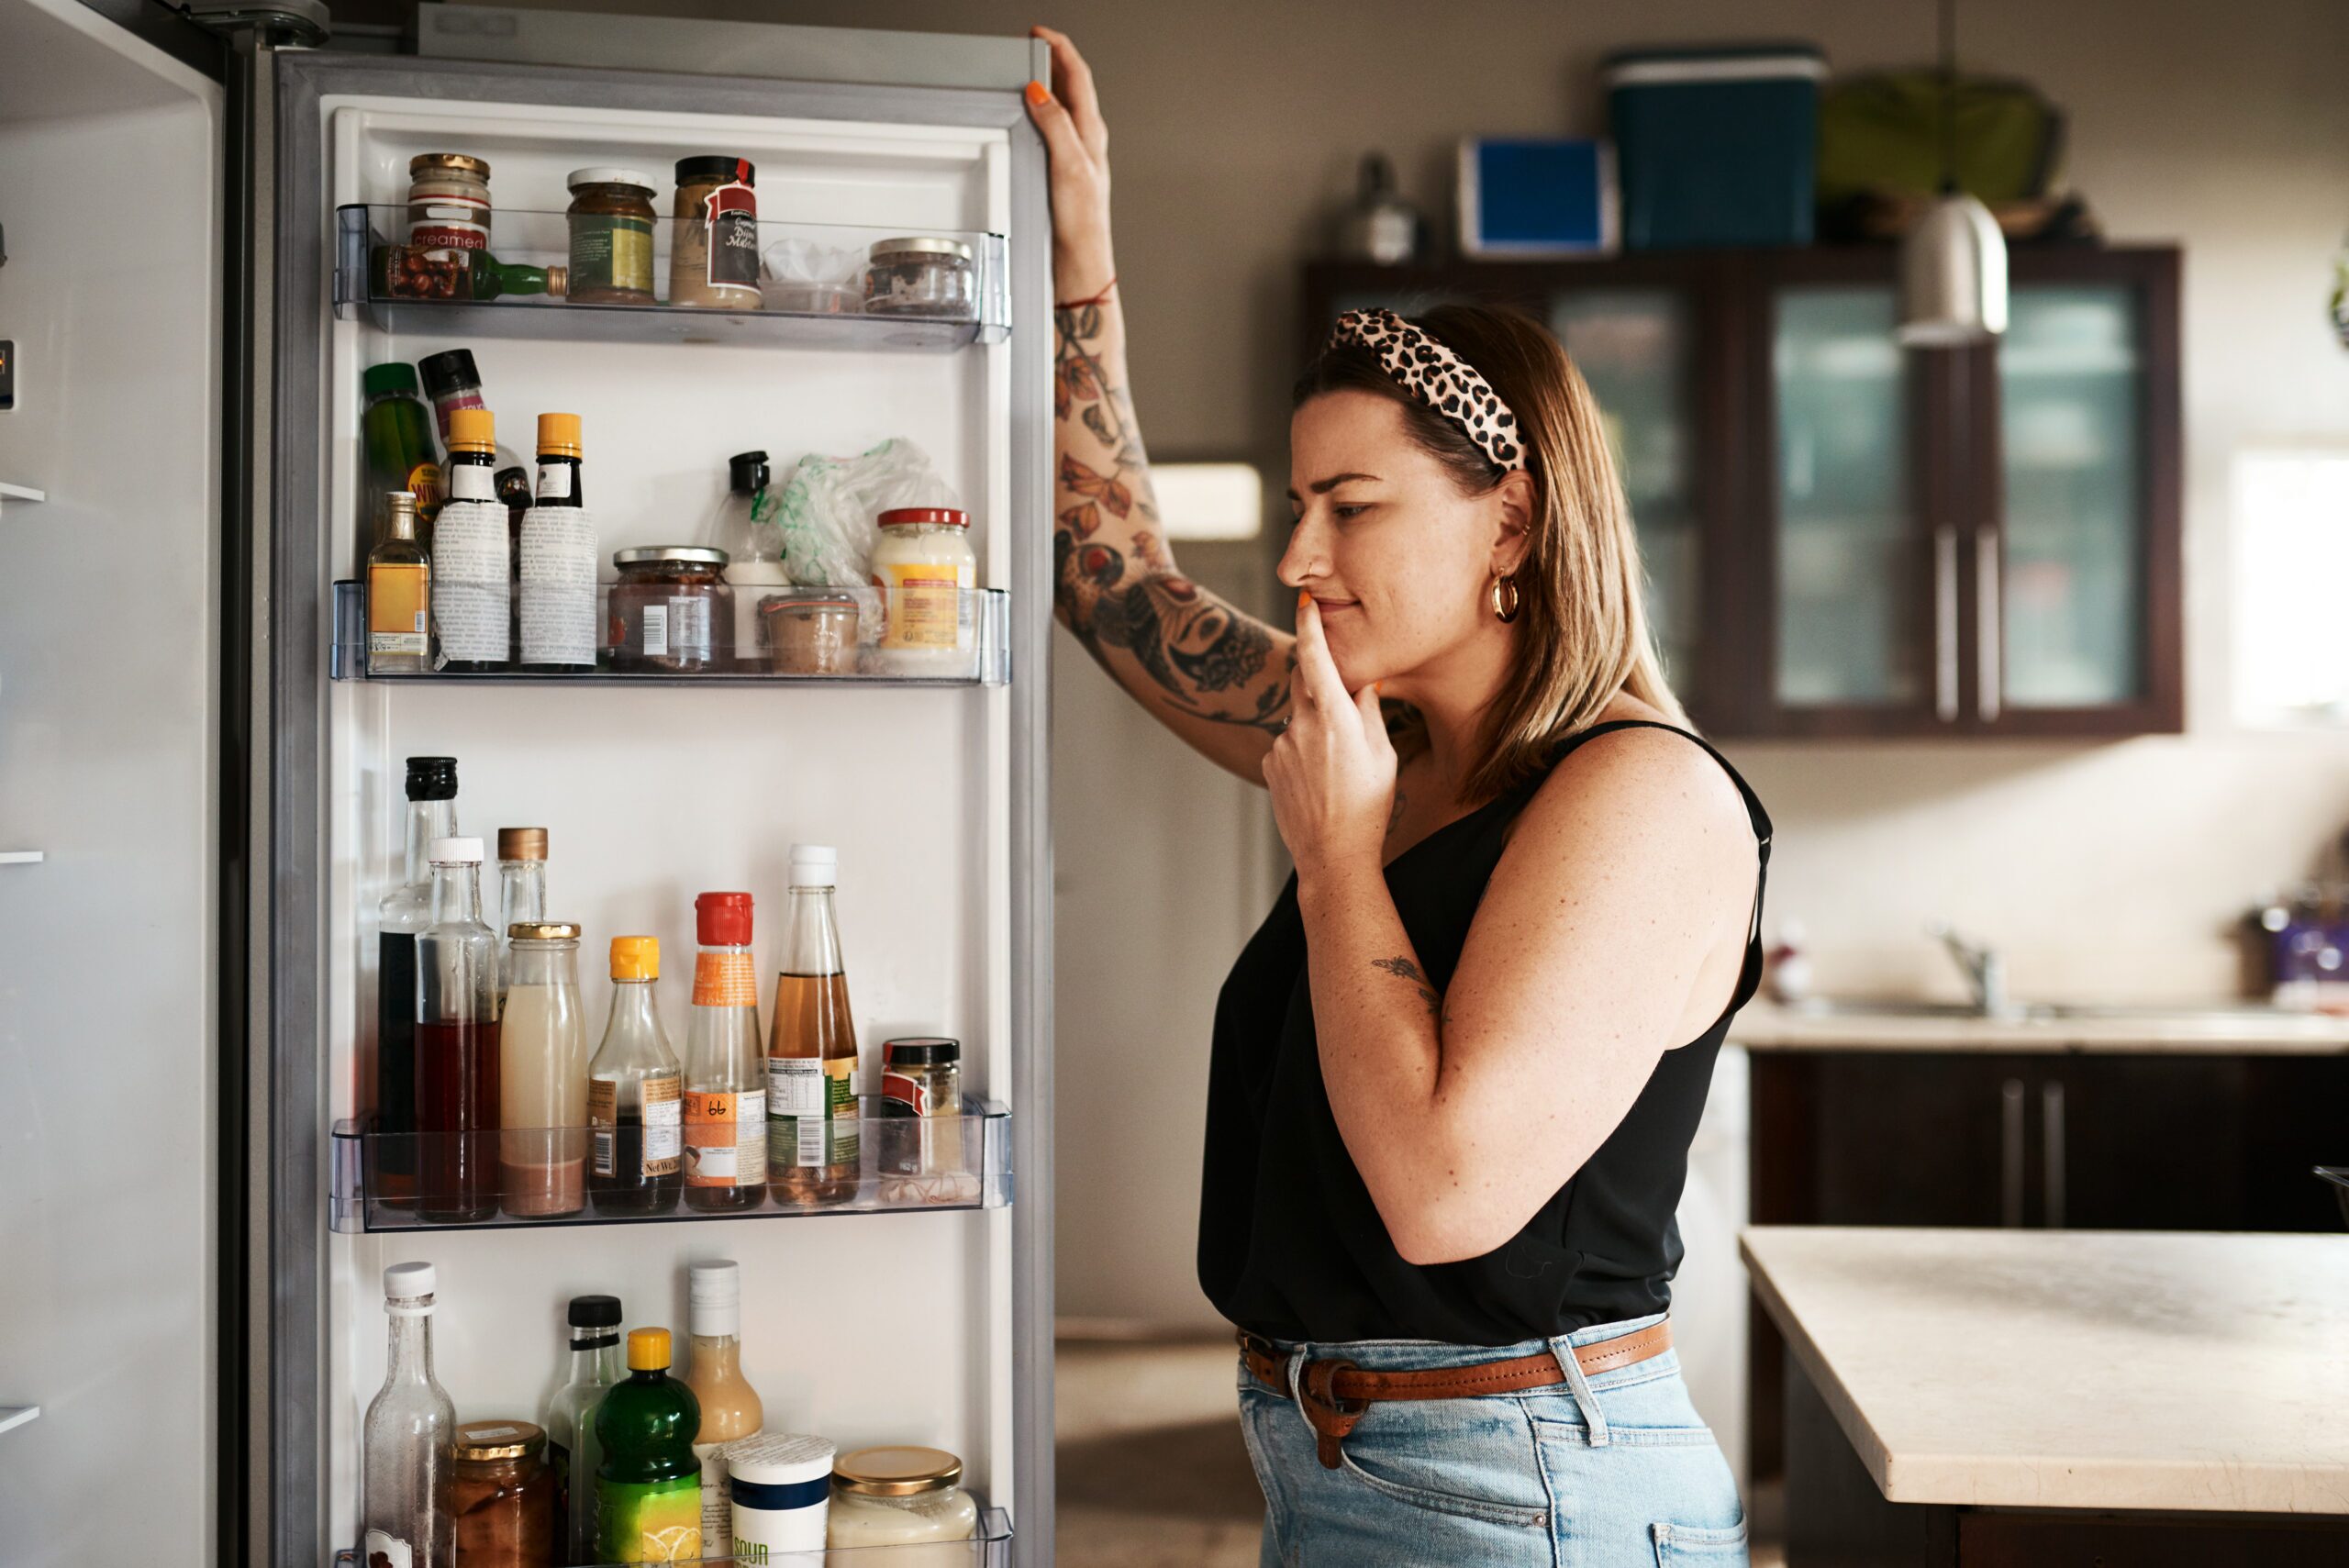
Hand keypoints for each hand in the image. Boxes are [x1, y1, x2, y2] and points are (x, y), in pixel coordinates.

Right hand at [1025, 26, 1115, 299]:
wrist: (1080, 264)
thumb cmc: (1082, 224)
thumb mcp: (1069, 167)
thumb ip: (1056, 126)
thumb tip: (1039, 93)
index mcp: (1092, 133)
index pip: (1078, 77)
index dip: (1060, 49)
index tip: (1039, 33)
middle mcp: (1086, 141)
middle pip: (1071, 87)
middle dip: (1050, 60)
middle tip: (1029, 46)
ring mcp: (1075, 156)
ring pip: (1062, 107)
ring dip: (1046, 85)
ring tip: (1027, 71)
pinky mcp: (1063, 172)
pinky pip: (1052, 130)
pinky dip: (1039, 114)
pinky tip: (1028, 119)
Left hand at [1264, 593, 1395, 879]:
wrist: (1332, 856)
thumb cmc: (1369, 806)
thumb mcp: (1383, 755)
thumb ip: (1368, 711)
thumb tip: (1362, 680)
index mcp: (1335, 718)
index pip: (1316, 658)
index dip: (1309, 625)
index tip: (1305, 602)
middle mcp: (1302, 726)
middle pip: (1304, 683)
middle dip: (1321, 684)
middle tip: (1343, 711)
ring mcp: (1281, 746)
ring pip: (1299, 718)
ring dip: (1316, 728)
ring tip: (1337, 769)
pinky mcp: (1270, 765)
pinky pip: (1288, 743)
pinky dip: (1303, 751)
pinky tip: (1319, 781)